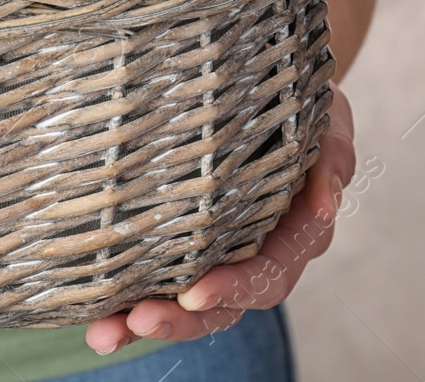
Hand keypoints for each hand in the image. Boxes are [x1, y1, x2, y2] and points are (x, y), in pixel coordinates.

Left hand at [85, 84, 355, 353]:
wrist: (266, 90)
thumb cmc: (297, 107)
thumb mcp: (324, 120)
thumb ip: (330, 156)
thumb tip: (325, 202)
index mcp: (293, 232)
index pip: (268, 274)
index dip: (234, 288)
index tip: (195, 293)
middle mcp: (255, 252)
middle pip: (223, 304)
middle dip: (181, 319)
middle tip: (139, 320)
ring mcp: (216, 253)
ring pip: (186, 302)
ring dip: (145, 321)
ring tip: (104, 334)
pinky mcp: (181, 242)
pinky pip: (158, 279)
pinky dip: (125, 299)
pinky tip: (94, 316)